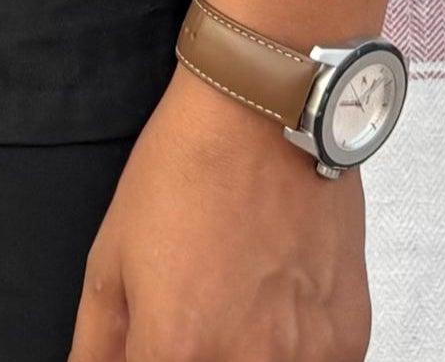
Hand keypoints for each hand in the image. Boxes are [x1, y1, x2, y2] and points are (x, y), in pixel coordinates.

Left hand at [69, 61, 371, 360]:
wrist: (265, 108)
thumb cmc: (188, 167)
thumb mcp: (111, 255)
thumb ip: (97, 343)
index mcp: (175, 351)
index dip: (150, 357)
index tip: (155, 343)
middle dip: (197, 353)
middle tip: (200, 312)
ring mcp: (305, 356)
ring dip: (250, 354)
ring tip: (242, 302)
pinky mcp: (348, 337)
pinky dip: (296, 348)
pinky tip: (279, 299)